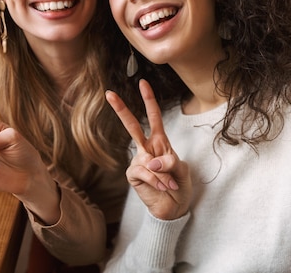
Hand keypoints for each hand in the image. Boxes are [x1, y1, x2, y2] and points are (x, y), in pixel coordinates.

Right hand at [105, 79, 190, 219]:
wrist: (174, 207)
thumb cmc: (179, 184)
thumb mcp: (181, 170)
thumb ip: (169, 161)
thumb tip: (150, 160)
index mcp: (160, 141)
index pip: (154, 116)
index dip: (149, 100)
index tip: (143, 82)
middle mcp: (146, 148)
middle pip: (132, 126)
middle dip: (121, 109)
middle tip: (109, 93)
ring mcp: (138, 161)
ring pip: (146, 158)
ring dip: (163, 174)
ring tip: (170, 185)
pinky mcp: (133, 175)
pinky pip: (144, 172)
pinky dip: (156, 180)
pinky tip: (163, 187)